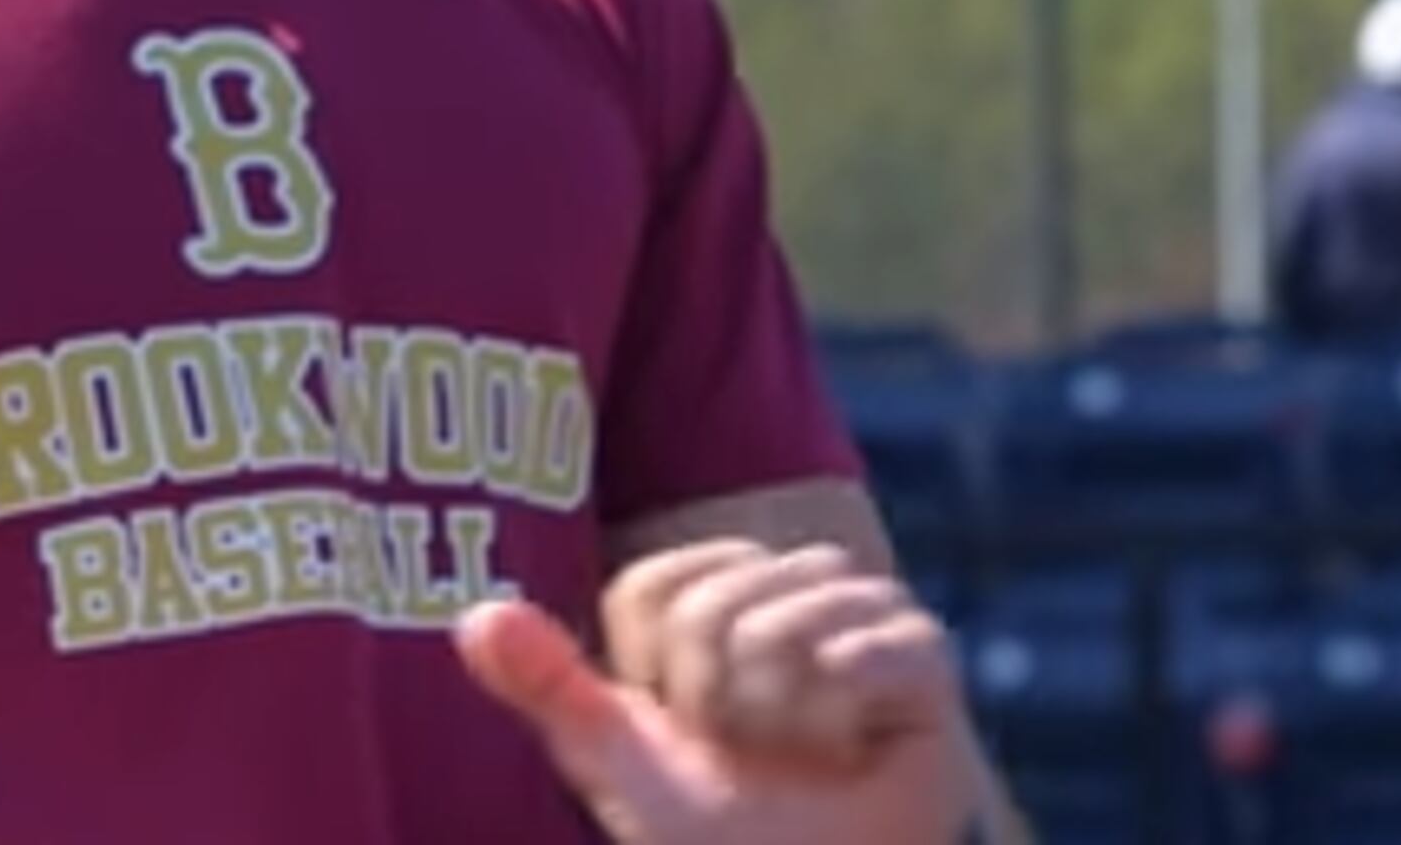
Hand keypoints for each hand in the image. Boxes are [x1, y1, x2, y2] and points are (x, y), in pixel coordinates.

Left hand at [457, 541, 975, 843]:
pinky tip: (855, 743)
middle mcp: (785, 581)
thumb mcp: (617, 762)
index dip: (656, 681)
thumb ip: (548, 684)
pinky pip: (868, 643)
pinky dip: (844, 702)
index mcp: (709, 591)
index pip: (652, 591)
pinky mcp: (925, 650)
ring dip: (774, 719)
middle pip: (710, 610)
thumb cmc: (716, 834)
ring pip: (780, 627)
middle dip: (713, 705)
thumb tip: (475, 616)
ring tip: (805, 752)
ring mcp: (860, 608)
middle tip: (755, 754)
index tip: (690, 731)